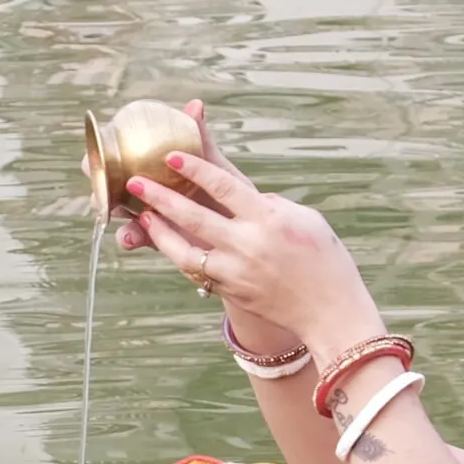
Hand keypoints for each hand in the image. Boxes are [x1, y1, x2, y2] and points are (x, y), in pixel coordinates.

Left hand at [115, 108, 385, 357]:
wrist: (328, 308)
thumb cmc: (322, 257)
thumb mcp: (303, 218)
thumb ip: (269, 206)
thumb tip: (243, 198)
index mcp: (269, 217)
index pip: (224, 186)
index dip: (194, 168)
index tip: (170, 155)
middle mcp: (249, 243)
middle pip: (194, 216)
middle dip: (161, 198)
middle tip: (136, 183)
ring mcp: (236, 270)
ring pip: (185, 250)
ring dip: (160, 232)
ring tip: (143, 216)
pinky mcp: (230, 290)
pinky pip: (196, 270)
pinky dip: (178, 254)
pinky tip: (165, 243)